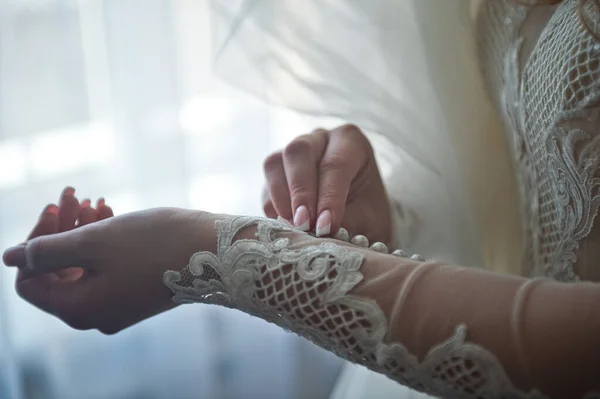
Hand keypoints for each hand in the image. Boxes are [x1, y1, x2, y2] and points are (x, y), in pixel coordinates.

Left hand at [3, 188, 215, 333]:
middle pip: (57, 272)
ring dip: (82, 233)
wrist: (216, 252)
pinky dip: (103, 244)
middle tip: (75, 196)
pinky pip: (106, 271)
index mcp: (78, 309)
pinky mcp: (137, 295)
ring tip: (95, 201)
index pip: (30, 279)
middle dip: (61, 231)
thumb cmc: (154, 243)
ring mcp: (118, 307)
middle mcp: (95, 315)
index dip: (34, 241)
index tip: (55, 206)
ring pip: (83, 268)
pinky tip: (111, 215)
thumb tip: (9, 258)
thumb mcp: (93, 241)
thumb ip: (45, 250)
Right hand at [262, 124, 391, 243]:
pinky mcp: (276, 173)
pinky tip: (286, 226)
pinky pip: (266, 186)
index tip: (325, 226)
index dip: (328, 196)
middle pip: (299, 152)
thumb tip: (317, 230)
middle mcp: (320, 139)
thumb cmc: (367, 213)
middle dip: (300, 192)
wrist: (359, 218)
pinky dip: (273, 208)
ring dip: (282, 198)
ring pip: (275, 163)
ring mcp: (293, 152)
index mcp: (350, 142)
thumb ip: (345, 220)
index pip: (335, 163)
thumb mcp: (367, 219)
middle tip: (305, 224)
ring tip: (295, 227)